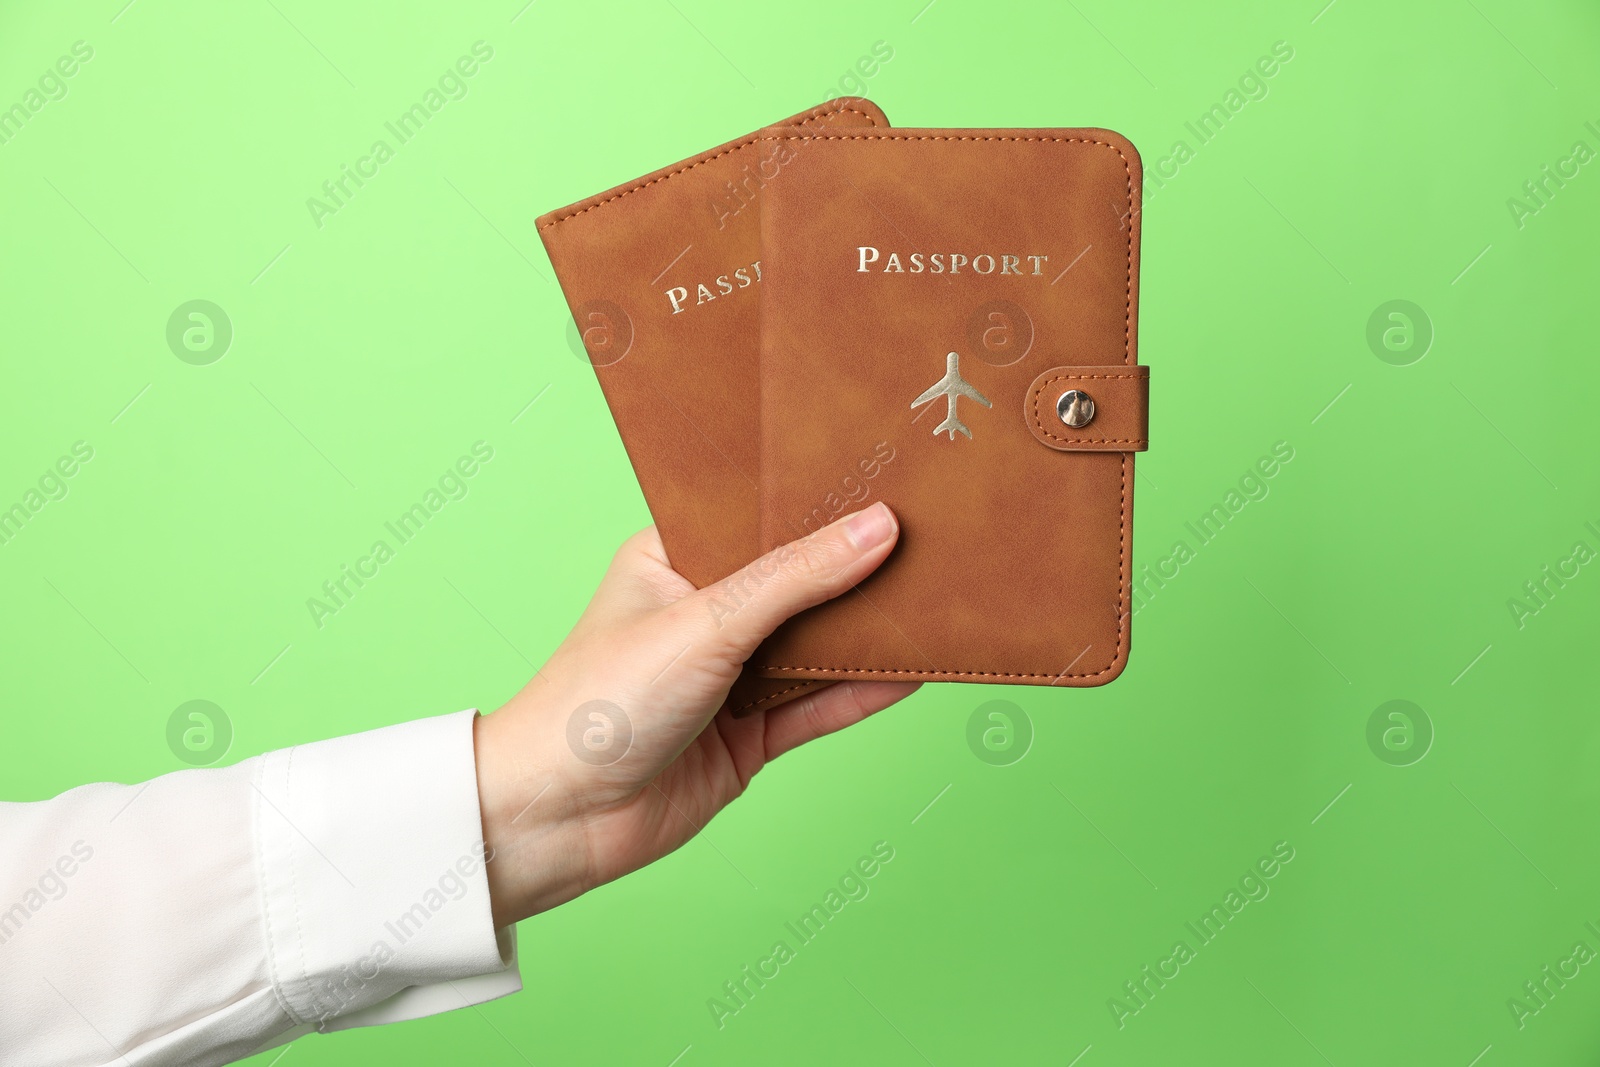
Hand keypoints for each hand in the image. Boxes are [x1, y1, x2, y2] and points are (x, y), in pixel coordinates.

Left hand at [472, 502, 918, 926]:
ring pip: (813, 646)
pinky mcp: (747, 737)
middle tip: (932, 537)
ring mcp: (727, 677)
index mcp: (674, 559)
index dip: (819, 502)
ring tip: (939, 599)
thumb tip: (879, 529)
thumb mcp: (707, 622)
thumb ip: (797, 579)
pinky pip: (816, 706)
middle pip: (797, 584)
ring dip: (866, 633)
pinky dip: (861, 692)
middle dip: (855, 569)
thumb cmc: (599, 702)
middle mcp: (703, 613)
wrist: (558, 819)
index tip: (888, 477)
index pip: (760, 519)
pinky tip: (912, 670)